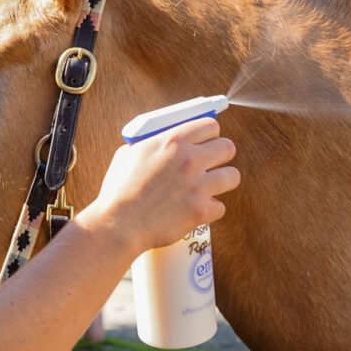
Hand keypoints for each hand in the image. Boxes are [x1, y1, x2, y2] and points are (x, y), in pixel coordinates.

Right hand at [83, 116, 239, 254]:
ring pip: (232, 176)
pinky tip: (196, 210)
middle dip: (222, 156)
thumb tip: (159, 141)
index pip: (210, 125)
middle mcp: (189, 159)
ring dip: (222, 182)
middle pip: (228, 148)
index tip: (207, 142)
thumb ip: (149, 144)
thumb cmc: (119, 192)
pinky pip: (220, 207)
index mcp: (172, 141)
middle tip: (212, 164)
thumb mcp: (127, 155)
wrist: (118, 224)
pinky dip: (210, 210)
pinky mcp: (200, 210)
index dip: (210, 135)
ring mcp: (197, 185)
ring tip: (209, 188)